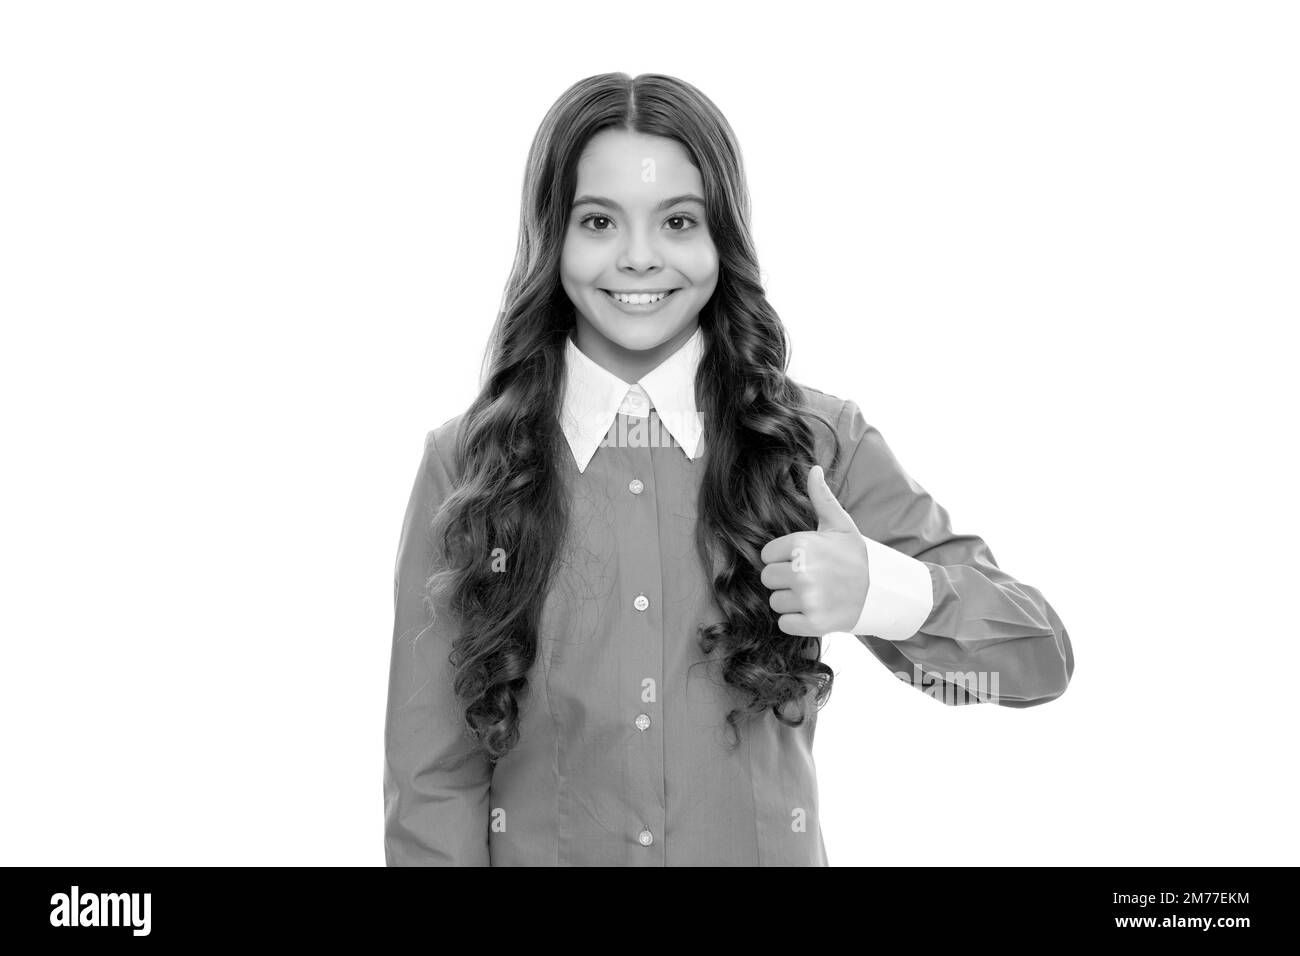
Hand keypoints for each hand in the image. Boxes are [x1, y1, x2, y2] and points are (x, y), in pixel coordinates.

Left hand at [760, 464, 870, 636]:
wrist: (883, 591)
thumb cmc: (856, 555)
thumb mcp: (840, 524)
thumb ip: (821, 497)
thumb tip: (813, 468)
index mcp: (802, 544)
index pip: (766, 555)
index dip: (782, 558)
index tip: (802, 560)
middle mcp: (802, 571)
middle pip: (767, 579)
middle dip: (784, 580)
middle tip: (809, 579)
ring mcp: (808, 599)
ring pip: (775, 602)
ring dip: (790, 602)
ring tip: (814, 595)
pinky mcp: (813, 623)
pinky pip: (784, 623)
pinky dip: (796, 621)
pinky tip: (814, 611)